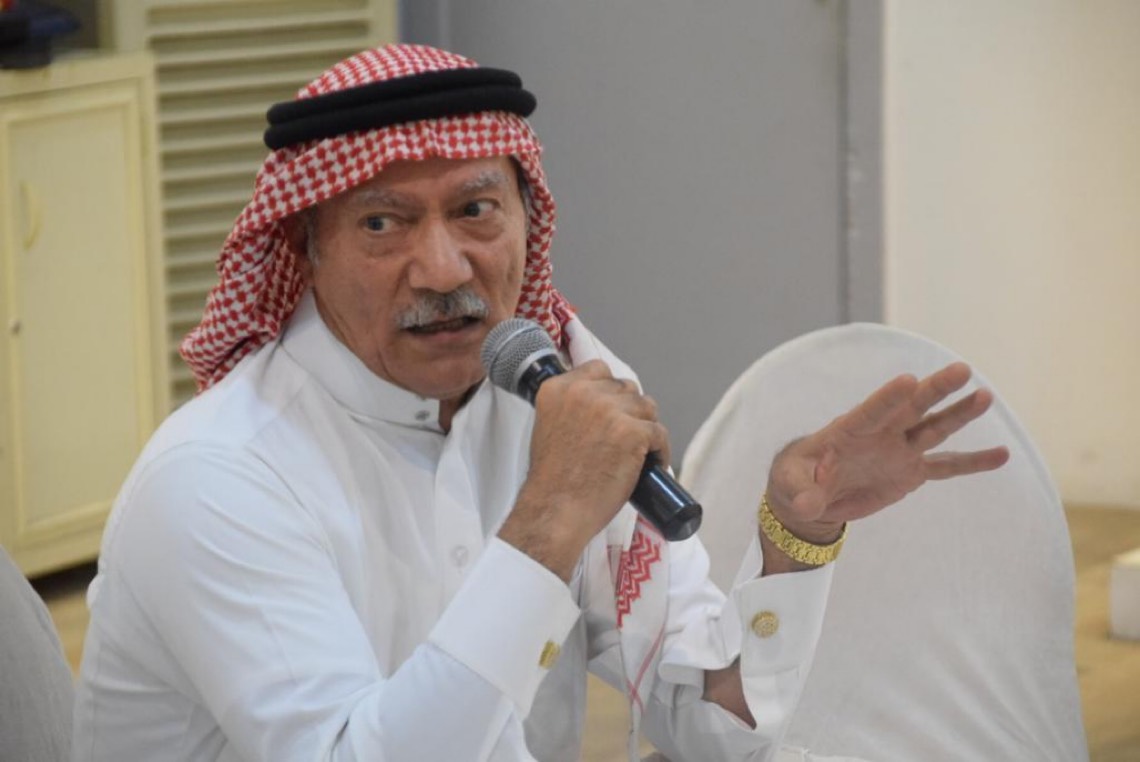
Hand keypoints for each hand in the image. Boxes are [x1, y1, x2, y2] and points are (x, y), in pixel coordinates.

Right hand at [499, 360, 669, 580]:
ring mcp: (610, 410)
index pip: (598, 370)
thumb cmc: (551, 481)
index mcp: (558, 388)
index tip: (612, 411)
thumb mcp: (548, 427)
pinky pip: (659, 432)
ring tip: (640, 452)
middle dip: (629, 411)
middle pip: (626, 388)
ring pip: (646, 407)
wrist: (556, 511)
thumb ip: (569, 408)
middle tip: (626, 438)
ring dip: (646, 428)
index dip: (610, 392)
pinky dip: (660, 450)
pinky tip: (652, 464)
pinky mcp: (633, 432)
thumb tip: (600, 407)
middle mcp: (584, 392)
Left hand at [765, 362, 1009, 547]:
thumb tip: (806, 507)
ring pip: (934, 429)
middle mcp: (881, 433)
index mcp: (849, 430)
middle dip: (935, 390)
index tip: (908, 380)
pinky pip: (947, 466)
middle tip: (962, 369)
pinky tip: (1002, 454)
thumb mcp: (791, 486)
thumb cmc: (797, 480)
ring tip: (985, 396)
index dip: (888, 397)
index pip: (871, 410)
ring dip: (960, 414)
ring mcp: (900, 450)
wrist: (813, 494)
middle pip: (912, 408)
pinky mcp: (912, 471)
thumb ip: (801, 494)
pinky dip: (973, 462)